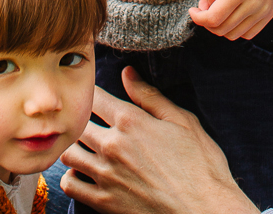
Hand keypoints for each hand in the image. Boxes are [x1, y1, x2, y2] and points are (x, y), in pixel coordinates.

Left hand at [60, 69, 259, 213]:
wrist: (203, 209)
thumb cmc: (199, 163)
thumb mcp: (183, 121)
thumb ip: (150, 96)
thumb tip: (127, 73)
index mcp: (132, 122)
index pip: (97, 98)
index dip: (94, 93)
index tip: (96, 94)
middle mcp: (113, 146)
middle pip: (79, 124)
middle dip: (82, 119)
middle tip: (91, 120)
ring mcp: (105, 175)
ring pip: (69, 152)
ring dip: (75, 146)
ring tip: (87, 146)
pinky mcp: (102, 201)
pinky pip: (69, 184)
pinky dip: (72, 175)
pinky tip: (85, 172)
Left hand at [187, 0, 272, 39]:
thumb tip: (208, 8)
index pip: (214, 18)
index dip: (198, 18)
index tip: (193, 10)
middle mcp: (254, 4)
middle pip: (222, 29)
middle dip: (207, 22)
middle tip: (205, 7)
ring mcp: (264, 11)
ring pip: (234, 34)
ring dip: (221, 27)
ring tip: (219, 10)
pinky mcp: (270, 14)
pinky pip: (248, 34)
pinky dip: (236, 29)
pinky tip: (232, 16)